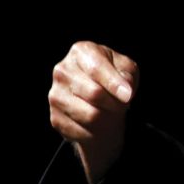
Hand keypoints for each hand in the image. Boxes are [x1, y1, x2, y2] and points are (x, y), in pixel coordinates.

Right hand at [48, 41, 138, 183]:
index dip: (114, 84)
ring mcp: (56, 95)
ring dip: (108, 119)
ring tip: (111, 112)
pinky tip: (99, 123)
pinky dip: (97, 131)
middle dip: (115, 103)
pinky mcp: (55, 117)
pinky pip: (83, 131)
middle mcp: (63, 71)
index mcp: (81, 52)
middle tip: (122, 104)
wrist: (98, 99)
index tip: (127, 96)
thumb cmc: (113, 78)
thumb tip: (124, 90)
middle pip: (94, 93)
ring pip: (90, 115)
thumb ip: (127, 75)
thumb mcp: (126, 70)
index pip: (96, 68)